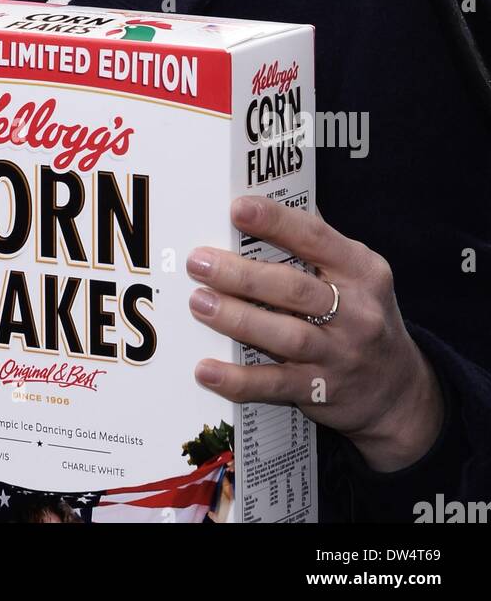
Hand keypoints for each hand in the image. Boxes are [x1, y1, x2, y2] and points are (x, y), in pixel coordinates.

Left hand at [185, 196, 445, 471]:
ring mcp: (341, 355)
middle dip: (242, 275)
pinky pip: (277, 385)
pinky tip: (207, 371)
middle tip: (199, 262)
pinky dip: (239, 380)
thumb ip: (314, 247)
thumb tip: (257, 209)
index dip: (276, 221)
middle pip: (295, 289)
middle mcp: (357, 312)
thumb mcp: (356, 275)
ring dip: (238, 319)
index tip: (238, 209)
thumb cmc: (361, 316)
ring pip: (287, 336)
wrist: (401, 391)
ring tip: (199, 303)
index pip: (316, 238)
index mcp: (361, 270)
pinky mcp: (323, 391)